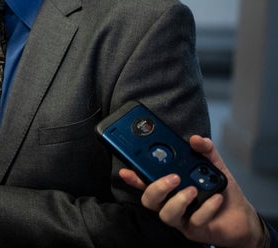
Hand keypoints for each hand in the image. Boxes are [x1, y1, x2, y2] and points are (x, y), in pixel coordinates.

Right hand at [119, 135, 265, 247]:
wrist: (242, 217)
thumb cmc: (221, 191)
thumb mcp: (214, 166)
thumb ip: (205, 150)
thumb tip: (195, 139)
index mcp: (169, 186)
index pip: (145, 181)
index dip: (133, 177)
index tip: (126, 170)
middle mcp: (170, 202)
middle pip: (149, 199)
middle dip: (156, 187)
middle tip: (173, 177)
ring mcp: (181, 217)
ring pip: (165, 214)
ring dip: (178, 200)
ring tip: (193, 189)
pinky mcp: (195, 230)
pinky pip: (194, 221)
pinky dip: (206, 208)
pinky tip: (216, 199)